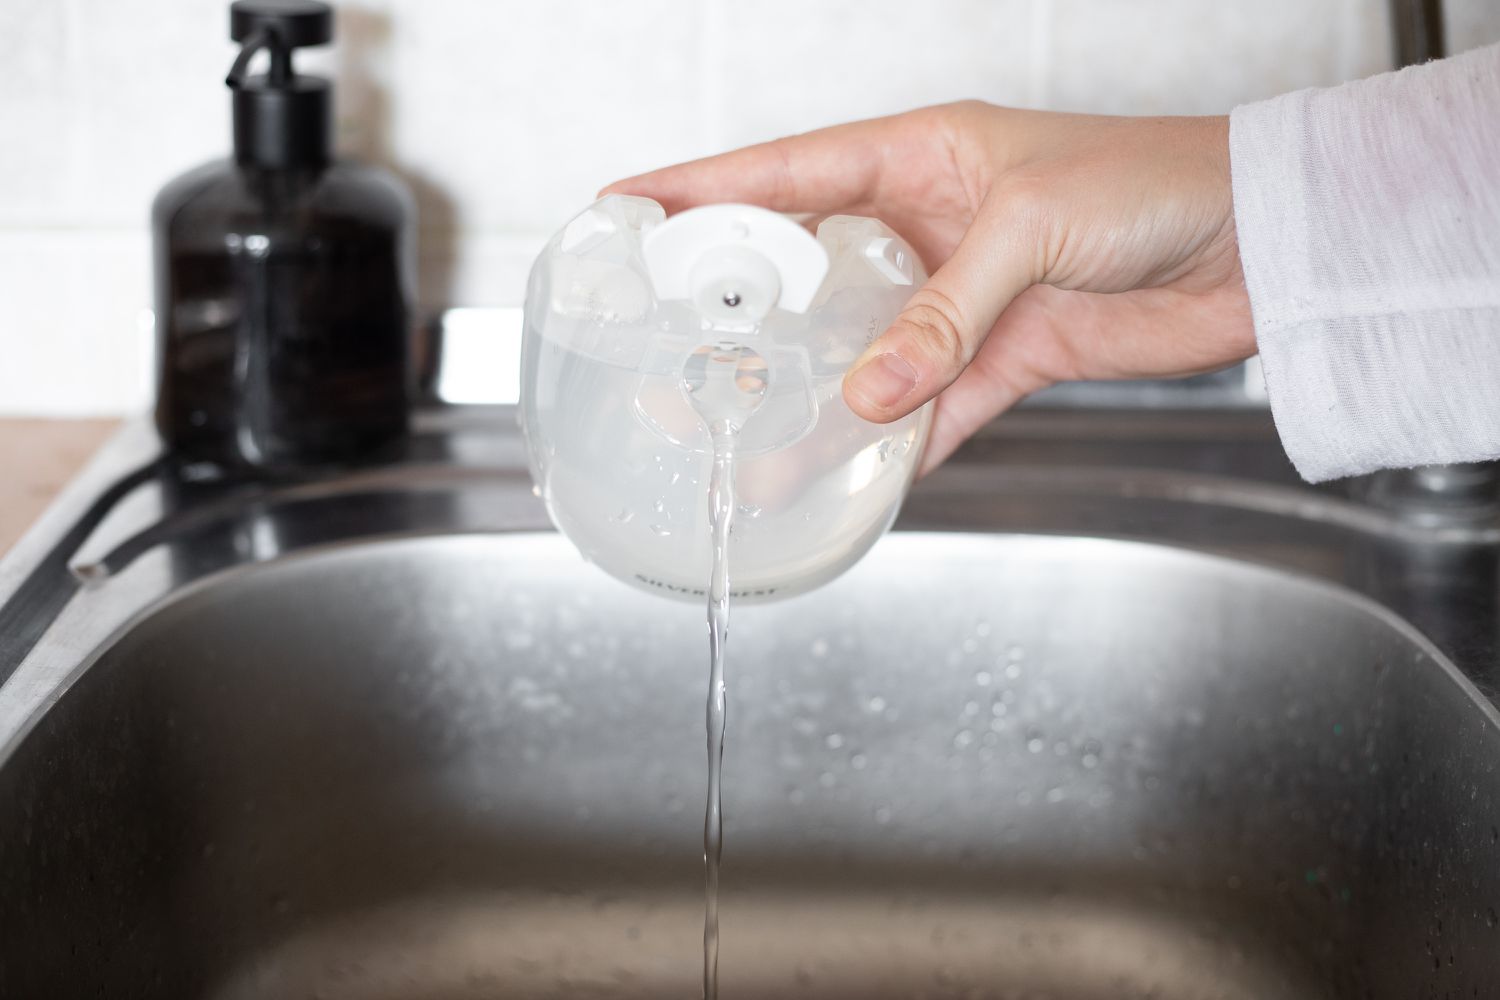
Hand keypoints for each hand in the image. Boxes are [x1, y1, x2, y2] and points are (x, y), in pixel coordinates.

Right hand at [603, 102, 1253, 472]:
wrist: (1256, 246)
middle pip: (805, 272)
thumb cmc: (1154, 182)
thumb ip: (944, 309)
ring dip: (809, 399)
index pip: (783, 173)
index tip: (627, 209)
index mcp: (918, 156)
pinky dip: (894, 444)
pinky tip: (850, 470)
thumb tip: (870, 389)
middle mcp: (925, 225)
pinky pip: (929, 409)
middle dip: (739, 311)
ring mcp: (957, 298)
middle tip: (671, 348)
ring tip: (745, 438)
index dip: (700, 191)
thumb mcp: (1031, 225)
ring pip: (858, 355)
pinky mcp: (1000, 358)